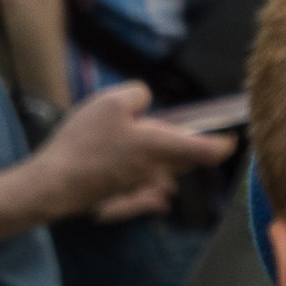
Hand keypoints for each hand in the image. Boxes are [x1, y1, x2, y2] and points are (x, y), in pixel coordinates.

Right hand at [24, 85, 231, 223]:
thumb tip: (145, 103)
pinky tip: (117, 148)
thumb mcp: (111, 102)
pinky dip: (140, 162)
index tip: (232, 137)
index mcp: (162, 147)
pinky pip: (140, 175)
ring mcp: (137, 184)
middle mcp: (156, 169)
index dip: (224, 144)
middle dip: (190, 145)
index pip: (208, 151)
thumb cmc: (85, 143)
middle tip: (184, 128)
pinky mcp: (118, 191)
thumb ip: (138, 95)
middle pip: (185, 159)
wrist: (52, 184)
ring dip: (162, 153)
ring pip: (163, 166)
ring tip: (143, 133)